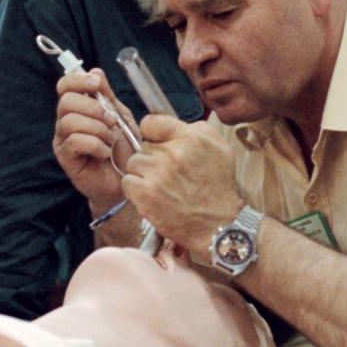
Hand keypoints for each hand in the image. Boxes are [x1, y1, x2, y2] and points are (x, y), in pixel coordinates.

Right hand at [52, 69, 137, 208]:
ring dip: (97, 128)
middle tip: (112, 121)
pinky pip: (75, 142)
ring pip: (70, 121)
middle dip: (94, 108)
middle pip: (66, 101)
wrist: (129, 179)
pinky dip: (95, 144)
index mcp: (79, 107)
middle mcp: (66, 121)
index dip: (78, 80)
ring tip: (111, 140)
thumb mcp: (121, 116)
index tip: (97, 84)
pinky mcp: (66, 157)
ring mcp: (64, 139)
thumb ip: (108, 95)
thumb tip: (95, 71)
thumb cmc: (124, 148)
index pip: (65, 85)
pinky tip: (105, 152)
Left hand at [121, 115, 244, 249]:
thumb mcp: (219, 148)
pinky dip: (136, 190)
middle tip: (168, 173)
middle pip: (143, 145)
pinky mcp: (146, 193)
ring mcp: (158, 173)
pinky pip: (127, 181)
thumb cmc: (219, 188)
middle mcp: (173, 153)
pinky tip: (153, 196)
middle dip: (152, 158)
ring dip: (143, 174)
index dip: (153, 134)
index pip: (151, 122)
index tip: (158, 144)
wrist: (219, 224)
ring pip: (134, 163)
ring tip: (161, 186)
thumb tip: (171, 126)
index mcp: (191, 138)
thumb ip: (195, 130)